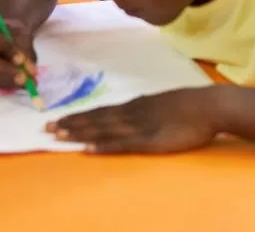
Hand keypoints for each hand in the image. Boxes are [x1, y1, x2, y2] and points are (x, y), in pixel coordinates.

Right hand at [0, 17, 37, 89]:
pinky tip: (20, 85)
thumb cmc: (12, 33)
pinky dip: (7, 84)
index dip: (5, 49)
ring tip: (27, 83)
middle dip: (5, 71)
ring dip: (8, 80)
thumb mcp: (21, 34)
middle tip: (24, 78)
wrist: (5, 36)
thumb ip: (24, 48)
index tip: (20, 60)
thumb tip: (29, 68)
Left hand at [46, 87, 219, 153]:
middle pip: (94, 119)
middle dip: (70, 124)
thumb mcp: (159, 104)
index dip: (77, 116)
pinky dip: (102, 146)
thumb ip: (143, 109)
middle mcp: (129, 113)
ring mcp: (138, 126)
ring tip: (57, 136)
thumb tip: (127, 111)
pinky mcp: (149, 140)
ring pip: (101, 129)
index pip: (99, 111)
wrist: (208, 106)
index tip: (57, 119)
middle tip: (45, 128)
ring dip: (79, 133)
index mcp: (133, 106)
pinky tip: (87, 149)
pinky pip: (121, 144)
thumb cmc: (188, 107)